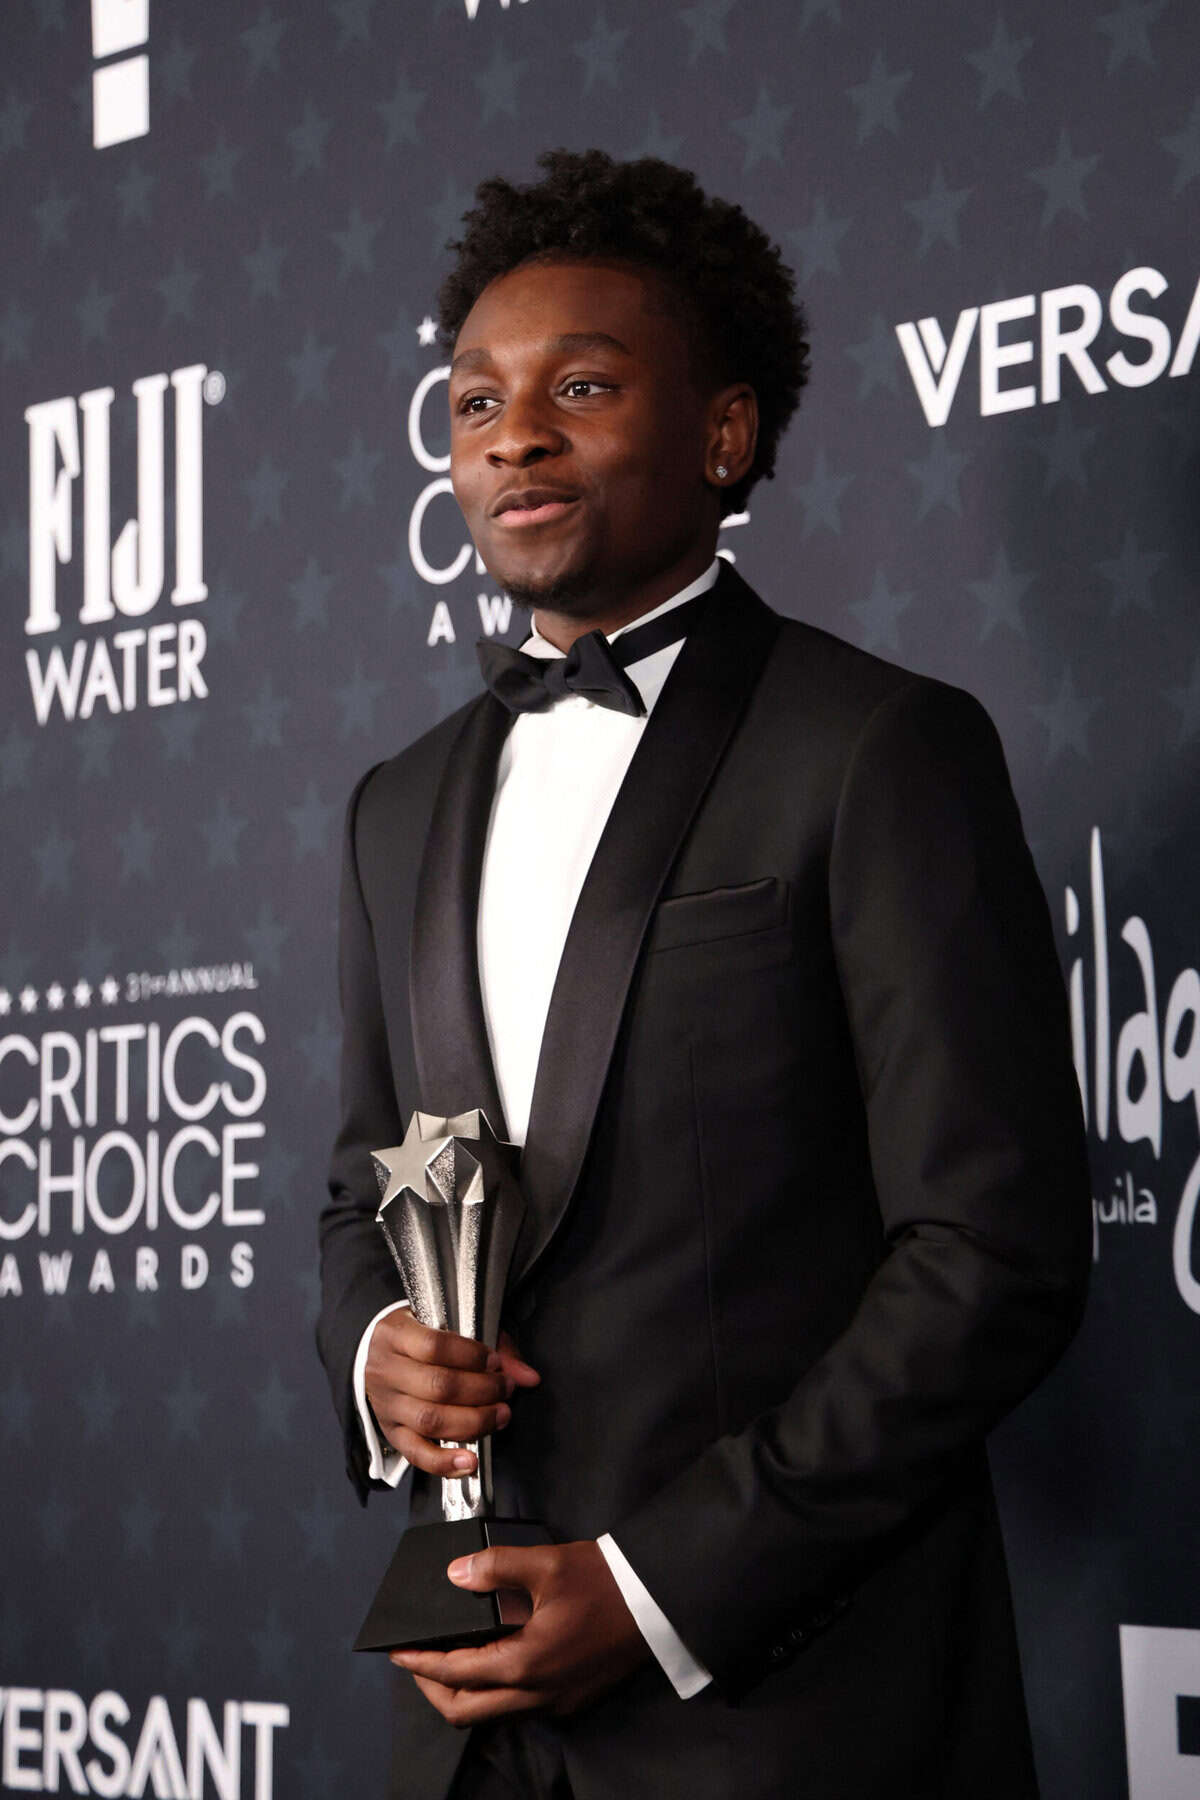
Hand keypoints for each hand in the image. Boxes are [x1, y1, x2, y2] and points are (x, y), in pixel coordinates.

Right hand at [365, 1311, 539, 1478]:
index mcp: (397, 1334)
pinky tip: (470, 1461)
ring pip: (430, 1421)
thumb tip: (528, 1377)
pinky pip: (416, 1454)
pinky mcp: (392, 1433)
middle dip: (482, 1390)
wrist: (377, 1354)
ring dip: (474, 1421)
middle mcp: (387, 1370)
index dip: (471, 1356)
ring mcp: (387, 1404)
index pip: (434, 1346)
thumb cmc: (421, 1336)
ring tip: (499, 1415)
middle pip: (437, 1386)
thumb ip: (493, 1344)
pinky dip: (445, 1462)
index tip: (496, 1362)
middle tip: (505, 1389)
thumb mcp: (453, 1324)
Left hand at [391, 1540, 650, 1723]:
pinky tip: (494, 1662)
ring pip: (493, 1714)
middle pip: (466, 1712)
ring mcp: (557, 1702)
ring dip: (465, 1694)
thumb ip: (495, 1567)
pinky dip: (495, 1692)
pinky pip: (520, 1708)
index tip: (399, 1653)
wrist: (657, 1601)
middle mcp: (538, 1694)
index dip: (421, 1664)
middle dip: (434, 1691)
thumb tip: (456, 1574)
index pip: (455, 1674)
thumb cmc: (606, 1582)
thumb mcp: (547, 1564)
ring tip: (450, 1661)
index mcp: (525, 1663)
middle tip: (417, 1664)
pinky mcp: (573, 1699)